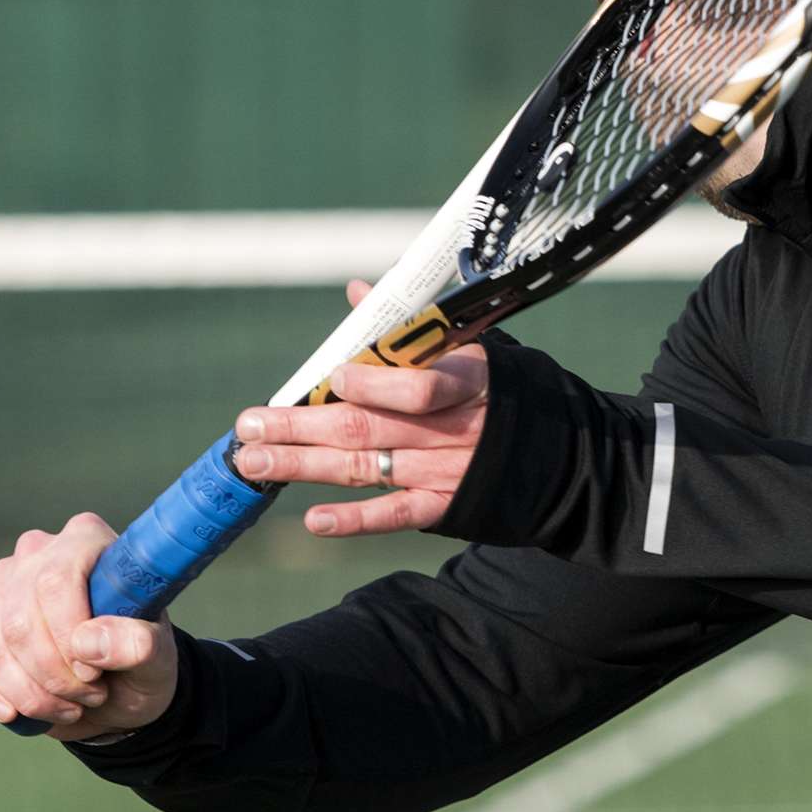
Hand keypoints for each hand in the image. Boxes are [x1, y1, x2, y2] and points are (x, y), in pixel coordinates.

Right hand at [0, 513, 182, 741]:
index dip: (69, 636)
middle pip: (21, 621)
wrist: (116, 688)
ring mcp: (0, 583)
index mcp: (86, 541)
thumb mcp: (157, 658)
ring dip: (28, 693)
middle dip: (53, 676)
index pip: (56, 581)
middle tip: (89, 696)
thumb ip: (139, 644)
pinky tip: (12, 713)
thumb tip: (87, 642)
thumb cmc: (139, 660)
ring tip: (68, 706)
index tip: (94, 674)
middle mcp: (37, 552)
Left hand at [232, 281, 492, 537]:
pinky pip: (395, 516)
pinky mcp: (445, 507)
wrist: (563, 454)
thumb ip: (413, 326)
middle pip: (368, 428)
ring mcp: (447, 472)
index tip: (332, 377)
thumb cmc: (504, 389)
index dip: (376, 385)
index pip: (421, 387)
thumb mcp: (475, 348)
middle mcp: (453, 430)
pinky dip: (354, 521)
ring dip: (304, 466)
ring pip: (365, 469)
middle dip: (301, 427)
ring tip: (253, 461)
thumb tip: (358, 290)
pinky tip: (313, 519)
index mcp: (467, 380)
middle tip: (248, 427)